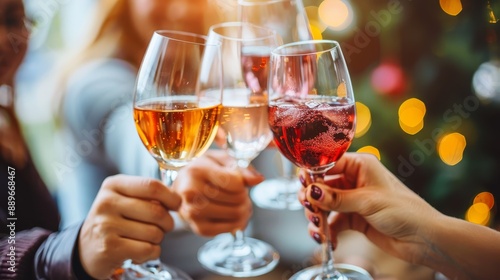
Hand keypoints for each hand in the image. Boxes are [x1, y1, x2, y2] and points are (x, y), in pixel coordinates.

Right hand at [78, 174, 180, 278]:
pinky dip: (152, 252)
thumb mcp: (124, 198)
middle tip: (162, 226)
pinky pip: (148, 249)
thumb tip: (177, 199)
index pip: (152, 186)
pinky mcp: (110, 248)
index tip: (176, 204)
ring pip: (155, 233)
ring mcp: (106, 226)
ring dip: (158, 239)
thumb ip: (148, 194)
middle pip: (157, 212)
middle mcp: (107, 203)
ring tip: (144, 238)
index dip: (171, 197)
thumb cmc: (114, 220)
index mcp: (113, 185)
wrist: (87, 248)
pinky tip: (140, 250)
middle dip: (167, 222)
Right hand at [173, 149, 264, 235]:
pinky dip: (238, 221)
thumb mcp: (220, 160)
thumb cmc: (202, 172)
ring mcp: (193, 214)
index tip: (235, 179)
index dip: (242, 181)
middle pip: (237, 198)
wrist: (180, 191)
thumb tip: (258, 179)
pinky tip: (232, 214)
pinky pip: (232, 228)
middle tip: (238, 192)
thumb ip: (241, 167)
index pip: (235, 182)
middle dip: (244, 195)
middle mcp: (191, 194)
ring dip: (244, 208)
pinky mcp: (200, 229)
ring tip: (237, 202)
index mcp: (195, 172)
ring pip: (236, 213)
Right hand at [299, 152, 441, 263]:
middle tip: (310, 210)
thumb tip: (311, 192)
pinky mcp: (353, 218)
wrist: (424, 239)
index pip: (328, 163)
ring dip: (317, 217)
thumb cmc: (405, 211)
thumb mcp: (368, 201)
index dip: (313, 173)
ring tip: (318, 230)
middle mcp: (354, 180)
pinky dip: (327, 231)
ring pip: (324, 205)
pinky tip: (327, 240)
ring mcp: (353, 200)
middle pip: (322, 185)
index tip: (303, 185)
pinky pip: (332, 222)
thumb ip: (337, 198)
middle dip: (312, 199)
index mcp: (360, 166)